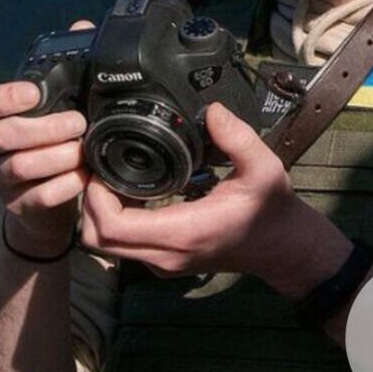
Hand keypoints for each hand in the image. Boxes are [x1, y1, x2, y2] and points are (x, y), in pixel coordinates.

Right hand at [0, 20, 95, 257]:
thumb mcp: (59, 106)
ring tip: (83, 152)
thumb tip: (83, 26)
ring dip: (55, 158)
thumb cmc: (54, 144)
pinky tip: (82, 179)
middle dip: (43, 128)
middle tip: (78, 124)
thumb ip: (68, 69)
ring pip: (18, 167)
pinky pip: (35, 198)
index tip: (34, 93)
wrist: (49, 202)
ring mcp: (2, 179)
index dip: (3, 96)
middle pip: (2, 135)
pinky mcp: (18, 206)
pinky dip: (61, 188)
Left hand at [79, 103, 344, 287]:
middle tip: (97, 170)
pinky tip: (129, 191)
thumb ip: (238, 138)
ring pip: (106, 246)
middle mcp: (166, 254)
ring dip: (98, 213)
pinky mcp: (164, 261)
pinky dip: (113, 221)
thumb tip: (212, 110)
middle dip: (88, 204)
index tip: (99, 168)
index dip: (94, 198)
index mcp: (183, 232)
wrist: (284, 249)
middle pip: (97, 240)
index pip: (112, 227)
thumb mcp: (264, 168)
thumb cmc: (272, 209)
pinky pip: (122, 246)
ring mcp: (163, 262)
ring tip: (110, 177)